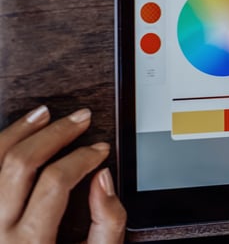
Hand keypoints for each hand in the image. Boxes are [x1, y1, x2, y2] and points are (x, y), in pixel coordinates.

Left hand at [0, 106, 126, 242]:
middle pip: (21, 163)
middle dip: (56, 133)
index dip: (83, 157)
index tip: (99, 150)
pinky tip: (11, 136)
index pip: (56, 181)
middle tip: (79, 119)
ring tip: (44, 115)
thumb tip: (103, 179)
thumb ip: (106, 224)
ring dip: (19, 131)